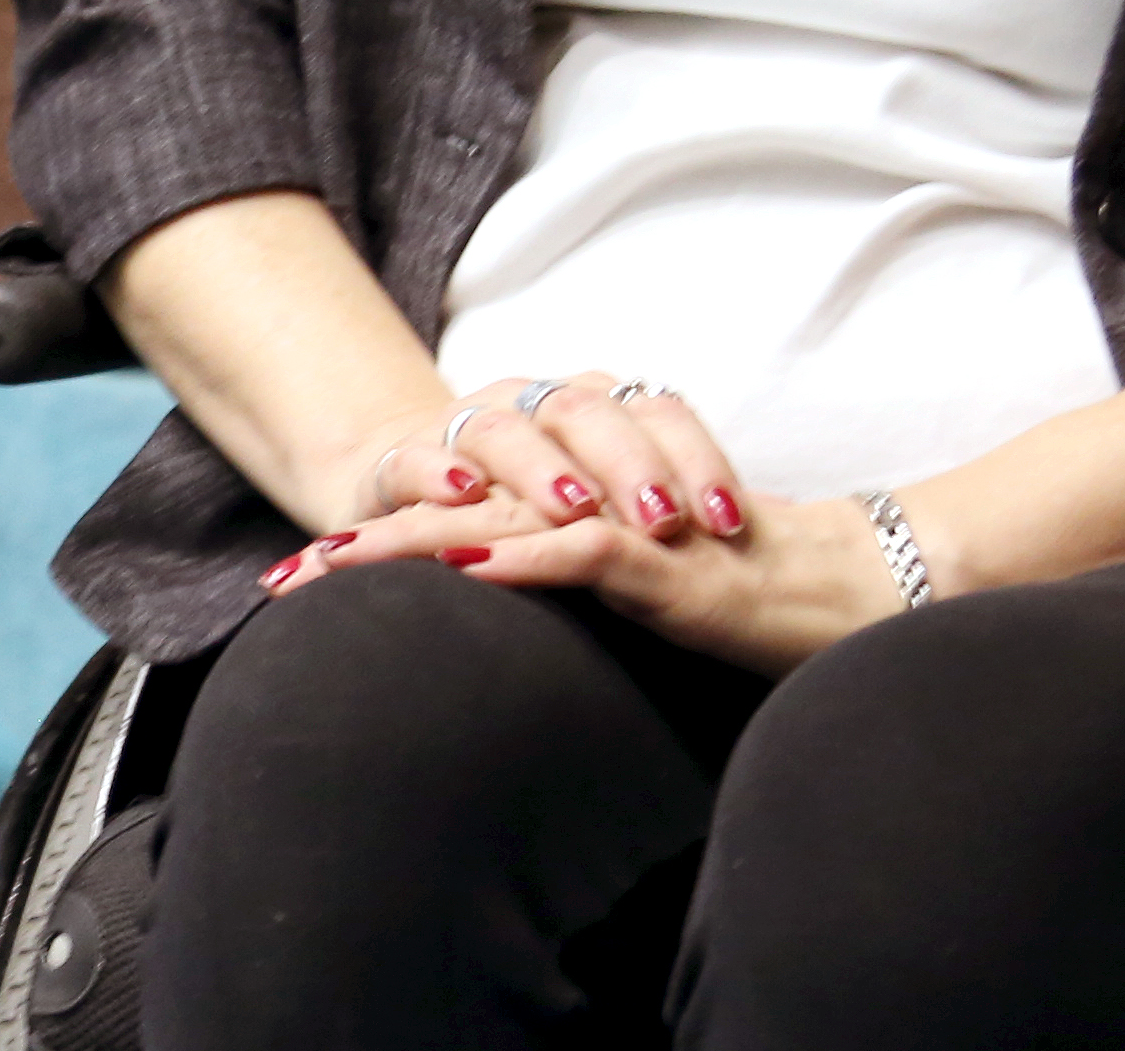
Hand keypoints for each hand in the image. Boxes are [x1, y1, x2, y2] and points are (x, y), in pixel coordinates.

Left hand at [262, 481, 910, 675]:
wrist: (837, 588)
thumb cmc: (736, 598)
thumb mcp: (629, 602)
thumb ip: (564, 592)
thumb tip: (487, 618)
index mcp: (568, 514)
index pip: (454, 521)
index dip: (376, 543)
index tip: (298, 577)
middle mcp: (584, 506)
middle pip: (454, 515)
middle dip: (366, 547)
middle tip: (287, 575)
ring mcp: (623, 525)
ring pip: (498, 522)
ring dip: (414, 548)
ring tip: (340, 568)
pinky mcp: (665, 556)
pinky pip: (582, 550)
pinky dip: (522, 558)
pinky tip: (464, 568)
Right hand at [341, 373, 757, 545]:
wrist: (410, 496)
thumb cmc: (528, 514)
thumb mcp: (603, 514)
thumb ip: (658, 512)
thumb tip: (760, 537)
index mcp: (589, 408)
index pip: (654, 414)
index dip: (693, 461)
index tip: (729, 521)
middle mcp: (528, 406)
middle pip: (583, 412)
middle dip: (626, 465)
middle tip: (661, 520)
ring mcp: (462, 432)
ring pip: (504, 431)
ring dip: (541, 469)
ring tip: (574, 510)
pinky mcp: (398, 466)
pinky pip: (413, 460)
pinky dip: (438, 474)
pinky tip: (465, 496)